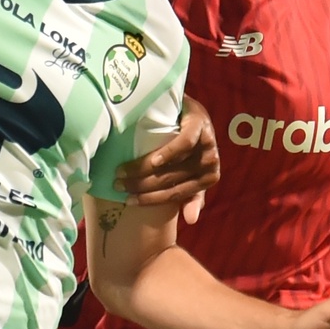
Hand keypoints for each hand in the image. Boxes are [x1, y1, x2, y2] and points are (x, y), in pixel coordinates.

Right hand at [117, 96, 218, 221]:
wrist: (188, 107)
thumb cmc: (187, 141)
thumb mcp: (189, 169)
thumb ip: (190, 194)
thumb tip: (191, 221)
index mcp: (209, 178)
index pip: (175, 194)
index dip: (150, 200)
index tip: (127, 200)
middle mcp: (211, 164)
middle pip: (170, 181)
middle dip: (141, 186)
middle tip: (118, 185)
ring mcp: (208, 144)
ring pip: (173, 166)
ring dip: (145, 171)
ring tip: (123, 172)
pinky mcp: (201, 125)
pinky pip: (184, 144)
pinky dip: (167, 154)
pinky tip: (151, 161)